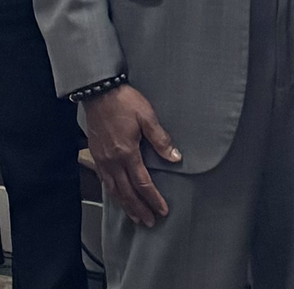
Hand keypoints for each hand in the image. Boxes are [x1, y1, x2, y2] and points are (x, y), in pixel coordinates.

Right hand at [83, 84, 180, 226]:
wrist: (99, 94)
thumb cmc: (125, 102)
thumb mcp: (147, 117)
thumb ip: (161, 139)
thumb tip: (175, 157)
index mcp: (127, 153)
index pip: (143, 183)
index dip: (153, 199)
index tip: (163, 210)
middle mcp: (112, 162)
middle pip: (127, 193)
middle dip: (139, 209)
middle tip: (150, 222)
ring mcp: (102, 160)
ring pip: (114, 191)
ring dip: (126, 206)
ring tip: (136, 217)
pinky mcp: (96, 156)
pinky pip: (105, 182)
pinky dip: (114, 194)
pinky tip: (119, 197)